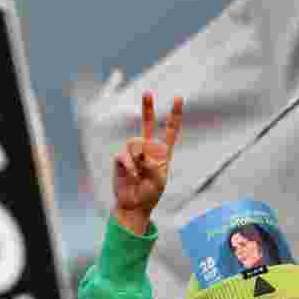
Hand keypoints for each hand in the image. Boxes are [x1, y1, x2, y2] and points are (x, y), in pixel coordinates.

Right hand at [112, 92, 182, 233]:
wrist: (133, 206)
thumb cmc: (149, 194)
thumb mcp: (159, 181)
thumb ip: (154, 165)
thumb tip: (142, 153)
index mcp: (162, 154)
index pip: (169, 131)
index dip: (174, 115)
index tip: (178, 98)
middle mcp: (147, 150)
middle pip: (146, 124)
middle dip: (147, 108)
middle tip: (147, 92)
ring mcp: (133, 154)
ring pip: (135, 143)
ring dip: (139, 157)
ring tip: (140, 173)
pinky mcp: (120, 161)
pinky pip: (124, 155)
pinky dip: (130, 165)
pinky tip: (133, 175)